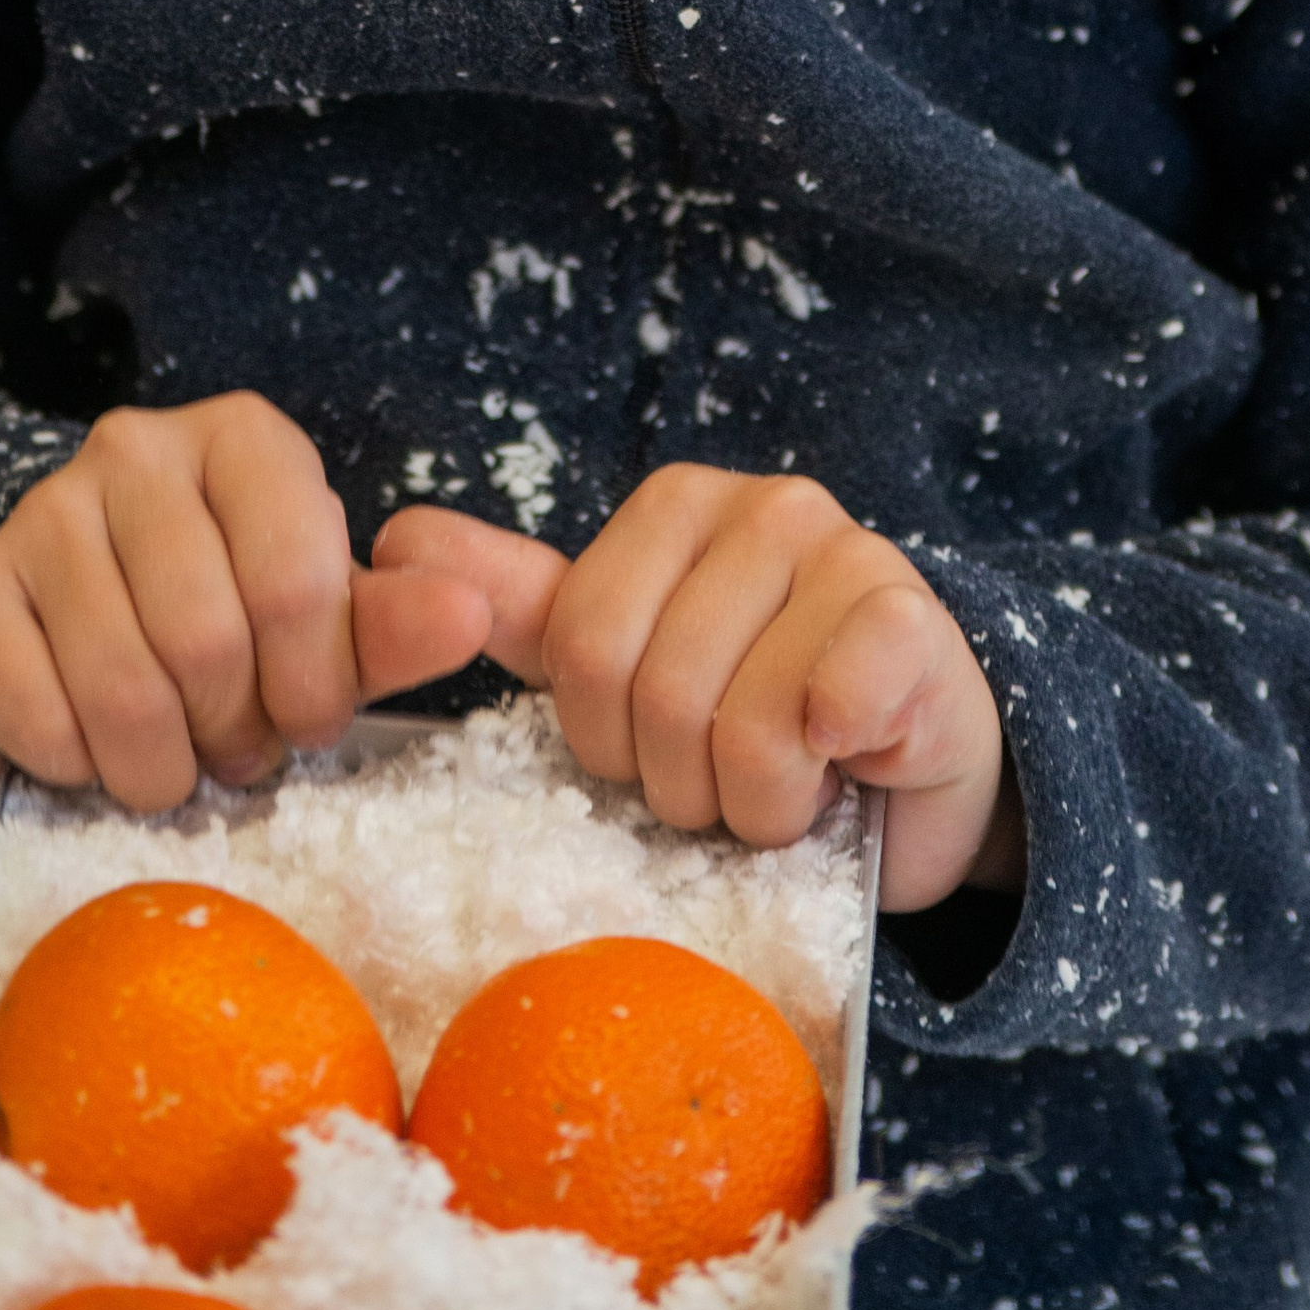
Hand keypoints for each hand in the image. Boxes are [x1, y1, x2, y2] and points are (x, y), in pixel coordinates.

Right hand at [0, 393, 496, 809]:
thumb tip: (469, 613)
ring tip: (171, 761)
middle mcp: (137, 448)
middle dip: (232, 733)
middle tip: (232, 750)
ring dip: (156, 765)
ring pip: (122, 686)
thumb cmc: (226, 627)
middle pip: (209, 640)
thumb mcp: (324, 623)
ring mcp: (44, 509)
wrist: (69, 641)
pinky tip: (88, 754)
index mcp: (244, 439)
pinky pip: (34, 712)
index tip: (306, 723)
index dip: (313, 685)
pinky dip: (73, 766)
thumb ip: (395, 623)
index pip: (299, 580)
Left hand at [367, 467, 1023, 913]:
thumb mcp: (630, 662)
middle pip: (658, 694)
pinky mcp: (913, 617)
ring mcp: (849, 551)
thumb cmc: (762, 713)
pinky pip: (828, 711)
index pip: (581, 647)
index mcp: (677, 507)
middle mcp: (766, 506)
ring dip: (762, 802)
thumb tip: (396, 537)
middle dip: (686, 782)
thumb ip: (524, 605)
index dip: (607, 739)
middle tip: (732, 778)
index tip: (654, 749)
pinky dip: (829, 768)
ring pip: (745, 728)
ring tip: (793, 780)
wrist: (912, 769)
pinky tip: (849, 757)